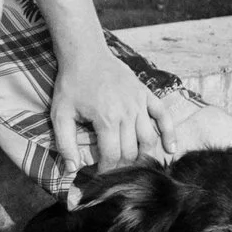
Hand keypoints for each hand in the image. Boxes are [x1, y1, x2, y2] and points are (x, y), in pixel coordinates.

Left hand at [49, 40, 178, 171]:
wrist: (85, 54)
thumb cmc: (71, 85)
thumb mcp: (60, 114)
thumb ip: (65, 143)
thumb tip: (71, 169)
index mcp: (106, 119)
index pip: (113, 155)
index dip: (107, 170)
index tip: (101, 176)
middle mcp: (127, 112)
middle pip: (131, 150)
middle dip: (123, 165)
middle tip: (115, 171)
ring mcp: (139, 103)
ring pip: (148, 138)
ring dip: (143, 154)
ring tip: (134, 164)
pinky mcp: (146, 94)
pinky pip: (163, 116)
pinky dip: (169, 133)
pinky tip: (170, 149)